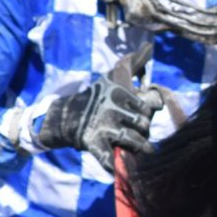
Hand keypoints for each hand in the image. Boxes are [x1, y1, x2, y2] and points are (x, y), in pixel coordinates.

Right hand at [38, 44, 163, 170]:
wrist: (65, 115)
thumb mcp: (112, 77)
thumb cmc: (97, 96)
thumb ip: (132, 64)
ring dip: (140, 147)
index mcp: (119, 94)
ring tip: (143, 151)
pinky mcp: (94, 144)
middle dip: (145, 129)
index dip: (150, 108)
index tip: (146, 110)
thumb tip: (149, 47)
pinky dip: (114, 166)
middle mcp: (113, 110)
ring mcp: (103, 128)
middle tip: (141, 131)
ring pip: (133, 141)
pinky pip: (107, 158)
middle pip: (143, 123)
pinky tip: (122, 170)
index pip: (148, 104)